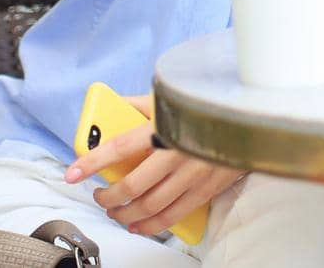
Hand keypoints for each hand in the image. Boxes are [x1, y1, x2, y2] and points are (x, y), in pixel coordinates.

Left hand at [65, 95, 245, 237]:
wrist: (250, 118)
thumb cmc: (207, 106)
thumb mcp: (173, 98)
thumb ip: (141, 104)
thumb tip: (113, 106)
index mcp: (166, 127)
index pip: (119, 147)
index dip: (92, 162)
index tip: (73, 173)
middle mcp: (177, 153)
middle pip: (132, 187)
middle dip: (109, 197)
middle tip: (100, 196)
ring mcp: (193, 174)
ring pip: (150, 207)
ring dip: (126, 215)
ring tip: (116, 212)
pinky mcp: (206, 189)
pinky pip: (173, 215)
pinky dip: (152, 225)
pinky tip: (139, 225)